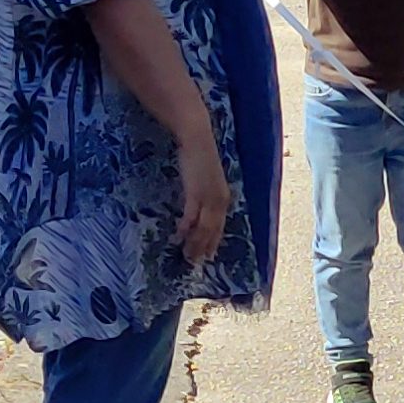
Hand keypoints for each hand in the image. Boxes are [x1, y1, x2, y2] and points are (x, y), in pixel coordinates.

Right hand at [175, 132, 229, 266]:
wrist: (198, 140)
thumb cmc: (200, 158)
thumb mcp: (206, 180)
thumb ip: (205, 194)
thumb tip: (198, 208)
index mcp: (223, 198)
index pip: (220, 226)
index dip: (213, 242)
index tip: (207, 256)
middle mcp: (220, 201)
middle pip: (212, 231)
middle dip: (203, 248)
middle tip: (193, 262)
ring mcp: (209, 197)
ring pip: (203, 227)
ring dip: (194, 243)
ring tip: (185, 255)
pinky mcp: (197, 192)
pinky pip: (192, 215)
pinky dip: (187, 227)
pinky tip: (180, 236)